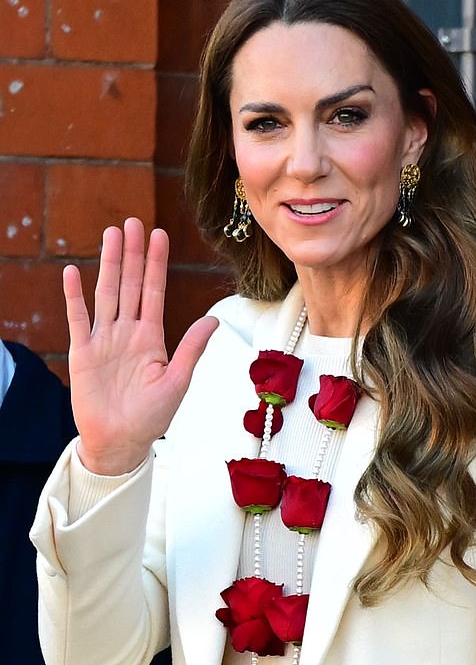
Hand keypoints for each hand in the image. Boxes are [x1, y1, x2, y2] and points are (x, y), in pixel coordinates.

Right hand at [63, 217, 217, 474]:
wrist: (121, 443)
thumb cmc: (152, 418)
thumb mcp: (177, 381)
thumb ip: (191, 348)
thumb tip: (214, 318)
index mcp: (152, 337)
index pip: (154, 291)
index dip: (156, 263)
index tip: (160, 235)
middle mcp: (128, 332)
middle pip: (130, 284)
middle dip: (132, 253)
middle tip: (133, 222)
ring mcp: (104, 340)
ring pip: (107, 293)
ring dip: (109, 264)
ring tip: (111, 235)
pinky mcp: (83, 353)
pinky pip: (78, 319)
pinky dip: (75, 296)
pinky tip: (73, 272)